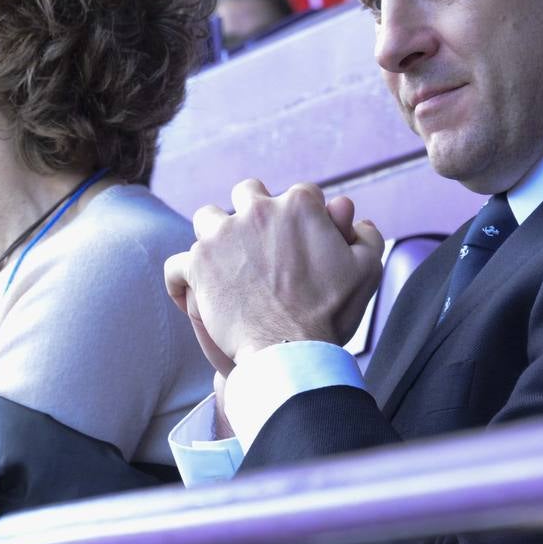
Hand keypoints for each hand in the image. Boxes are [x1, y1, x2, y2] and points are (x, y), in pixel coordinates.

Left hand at [164, 180, 384, 371]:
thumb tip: (356, 219)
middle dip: (251, 213)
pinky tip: (190, 293)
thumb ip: (365, 237)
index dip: (300, 217)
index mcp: (299, 205)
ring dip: (213, 237)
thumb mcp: (367, 270)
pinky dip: (180, 279)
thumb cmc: (332, 313)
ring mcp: (222, 235)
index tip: (300, 241)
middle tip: (258, 246)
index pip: (298, 194)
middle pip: (247, 193)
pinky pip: (175, 264)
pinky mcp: (196, 264)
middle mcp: (257, 211)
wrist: (292, 350)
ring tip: (222, 264)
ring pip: (206, 218)